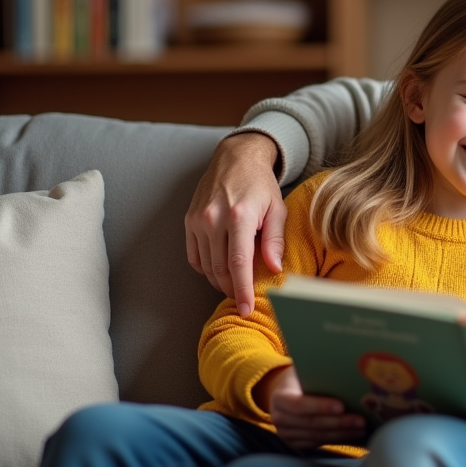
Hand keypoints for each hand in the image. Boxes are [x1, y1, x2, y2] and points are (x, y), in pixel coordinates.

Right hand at [185, 132, 286, 316]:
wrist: (236, 158)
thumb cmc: (261, 185)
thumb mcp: (277, 209)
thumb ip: (274, 240)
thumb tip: (274, 268)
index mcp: (239, 216)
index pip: (238, 263)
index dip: (242, 290)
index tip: (246, 309)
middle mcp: (213, 219)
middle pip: (219, 269)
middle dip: (232, 289)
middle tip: (244, 299)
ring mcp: (197, 220)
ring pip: (205, 265)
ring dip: (219, 281)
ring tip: (234, 285)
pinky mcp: (189, 220)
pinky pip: (194, 255)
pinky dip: (205, 268)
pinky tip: (219, 269)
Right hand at [257, 366, 366, 450]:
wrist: (286, 393)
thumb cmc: (301, 378)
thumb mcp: (303, 371)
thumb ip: (318, 374)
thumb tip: (348, 372)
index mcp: (279, 398)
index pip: (299, 405)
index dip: (320, 407)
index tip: (342, 406)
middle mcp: (279, 418)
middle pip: (311, 424)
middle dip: (338, 423)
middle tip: (361, 420)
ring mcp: (286, 434)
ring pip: (317, 436)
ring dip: (342, 434)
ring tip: (362, 428)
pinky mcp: (296, 443)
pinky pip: (319, 443)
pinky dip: (337, 439)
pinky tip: (353, 434)